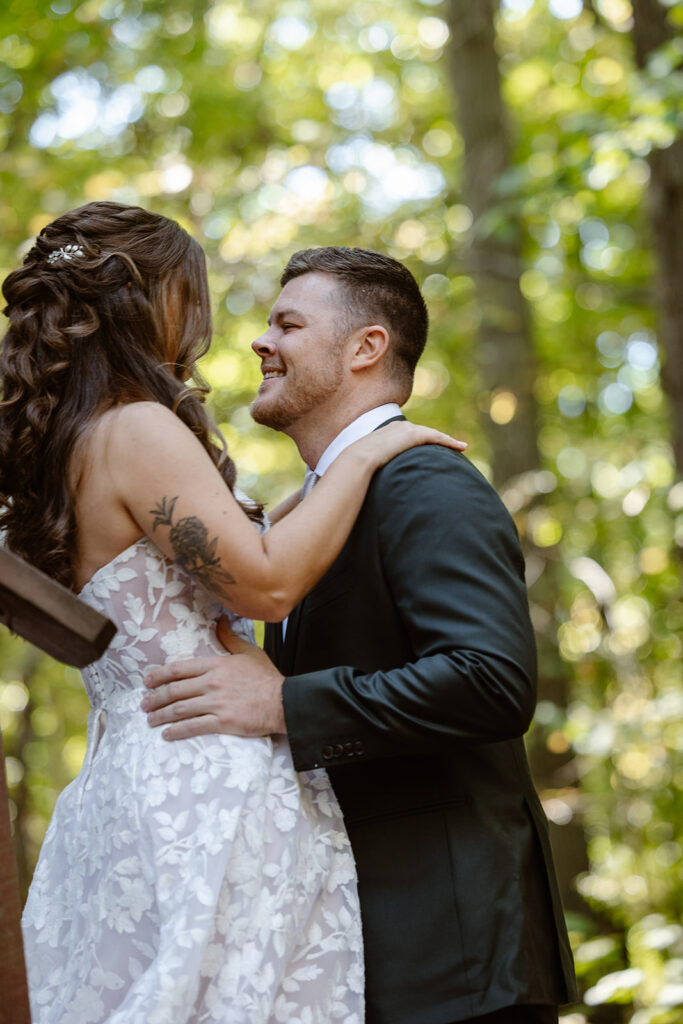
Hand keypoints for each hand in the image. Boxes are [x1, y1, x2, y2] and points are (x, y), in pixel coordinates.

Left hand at [141, 620, 285, 738]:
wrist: (284, 701)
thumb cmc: (267, 677)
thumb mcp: (249, 652)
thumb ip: (230, 637)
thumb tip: (220, 621)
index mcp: (216, 665)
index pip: (180, 668)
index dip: (160, 675)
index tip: (148, 681)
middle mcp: (211, 683)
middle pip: (175, 690)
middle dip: (155, 697)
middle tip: (144, 703)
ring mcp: (216, 703)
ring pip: (180, 709)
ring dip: (161, 715)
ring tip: (150, 719)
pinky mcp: (222, 722)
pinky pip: (193, 727)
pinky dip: (177, 731)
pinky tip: (167, 734)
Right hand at [347, 420, 466, 471]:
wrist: (358, 459)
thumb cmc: (357, 466)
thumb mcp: (366, 465)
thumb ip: (372, 469)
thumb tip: (368, 484)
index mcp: (386, 432)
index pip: (408, 435)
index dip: (420, 441)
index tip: (428, 448)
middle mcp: (397, 427)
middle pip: (423, 432)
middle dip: (437, 439)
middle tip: (450, 445)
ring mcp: (405, 430)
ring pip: (433, 434)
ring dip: (448, 441)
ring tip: (461, 447)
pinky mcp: (413, 435)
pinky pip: (437, 437)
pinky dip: (449, 441)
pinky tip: (460, 447)